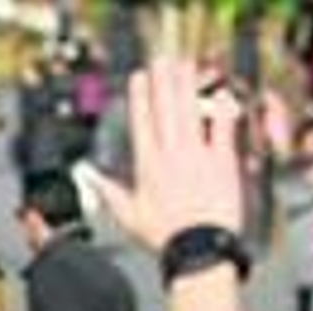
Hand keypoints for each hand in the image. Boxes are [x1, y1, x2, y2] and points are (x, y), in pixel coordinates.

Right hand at [89, 58, 244, 252]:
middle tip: (161, 62)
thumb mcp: (128, 215)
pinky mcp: (223, 160)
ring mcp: (198, 154)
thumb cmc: (165, 235)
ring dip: (187, 86)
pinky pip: (223, 128)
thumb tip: (88, 177)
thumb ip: (109, 192)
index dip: (141, 97)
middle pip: (166, 109)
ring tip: (185, 67)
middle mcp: (172, 155)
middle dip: (162, 82)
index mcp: (148, 166)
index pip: (142, 123)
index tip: (139, 79)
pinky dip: (222, 110)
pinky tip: (221, 94)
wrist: (198, 246)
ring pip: (190, 112)